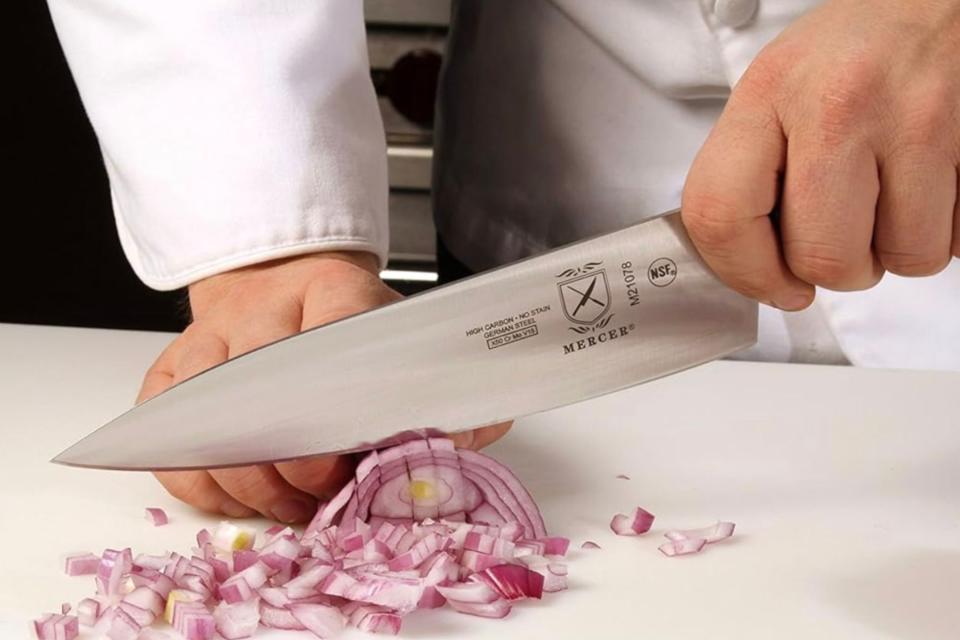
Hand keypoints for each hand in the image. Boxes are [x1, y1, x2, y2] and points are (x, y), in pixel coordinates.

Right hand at [137, 252, 510, 521]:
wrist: (282, 281)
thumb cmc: (348, 324)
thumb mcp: (403, 335)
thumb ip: (443, 384)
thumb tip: (473, 436)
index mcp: (333, 289)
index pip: (332, 338)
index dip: (339, 412)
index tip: (354, 459)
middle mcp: (262, 307)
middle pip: (262, 387)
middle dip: (294, 461)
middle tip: (324, 496)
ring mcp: (209, 336)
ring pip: (206, 417)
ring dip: (247, 480)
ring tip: (288, 505)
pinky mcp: (174, 368)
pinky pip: (167, 432)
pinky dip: (197, 479)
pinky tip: (236, 496)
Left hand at [682, 0, 958, 309]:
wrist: (937, 2)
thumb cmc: (853, 53)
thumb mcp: (776, 91)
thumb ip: (747, 174)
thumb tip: (747, 266)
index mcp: (770, 93)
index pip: (721, 214)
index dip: (744, 272)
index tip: (772, 284)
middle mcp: (839, 104)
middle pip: (822, 257)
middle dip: (835, 266)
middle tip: (843, 231)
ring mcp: (917, 120)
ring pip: (901, 258)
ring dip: (896, 247)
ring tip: (891, 195)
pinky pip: (959, 239)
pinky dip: (945, 228)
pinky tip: (930, 183)